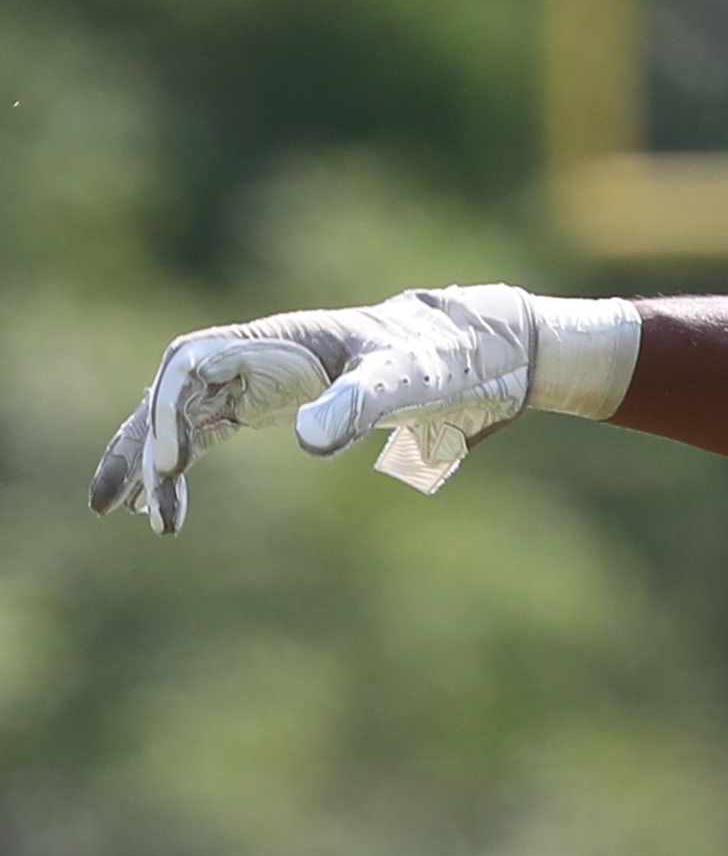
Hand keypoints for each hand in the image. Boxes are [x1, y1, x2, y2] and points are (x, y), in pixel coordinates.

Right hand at [91, 286, 636, 532]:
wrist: (482, 352)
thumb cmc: (447, 358)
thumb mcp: (411, 381)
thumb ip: (361, 403)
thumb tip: (305, 442)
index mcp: (284, 341)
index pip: (195, 363)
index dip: (171, 408)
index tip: (172, 467)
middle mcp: (263, 355)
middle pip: (174, 392)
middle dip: (142, 442)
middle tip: (116, 505)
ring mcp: (267, 379)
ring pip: (184, 415)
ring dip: (152, 461)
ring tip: (127, 514)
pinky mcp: (281, 404)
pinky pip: (211, 431)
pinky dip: (184, 467)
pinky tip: (170, 510)